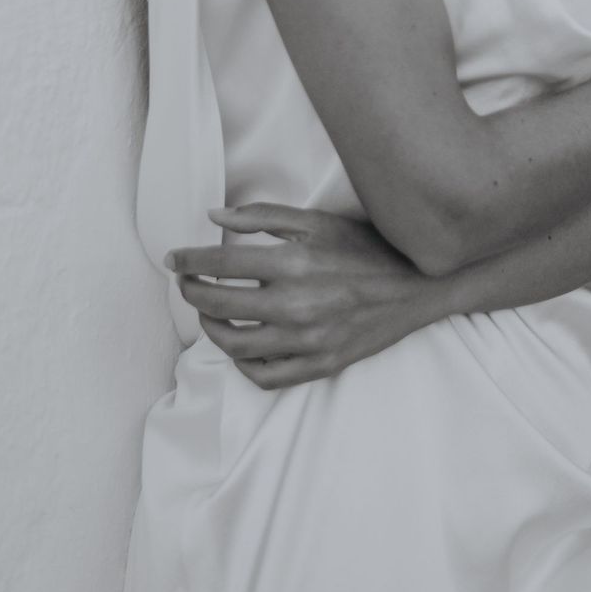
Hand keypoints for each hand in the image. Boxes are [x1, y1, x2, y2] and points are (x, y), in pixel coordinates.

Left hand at [166, 203, 430, 390]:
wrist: (417, 286)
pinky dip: (243, 364)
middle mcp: (295, 306)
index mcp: (293, 264)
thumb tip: (214, 217)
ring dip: (212, 328)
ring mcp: (307, 341)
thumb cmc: (366, 247)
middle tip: (186, 282)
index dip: (188, 261)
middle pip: (219, 306)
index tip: (173, 260)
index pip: (219, 265)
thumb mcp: (317, 220)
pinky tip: (240, 345)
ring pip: (236, 346)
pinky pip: (266, 376)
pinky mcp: (319, 365)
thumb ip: (263, 216)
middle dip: (191, 292)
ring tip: (209, 313)